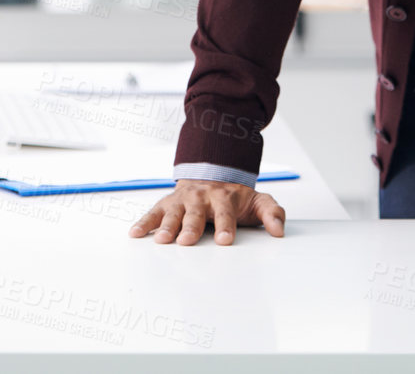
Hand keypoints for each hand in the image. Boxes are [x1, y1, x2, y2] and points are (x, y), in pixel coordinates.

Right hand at [129, 180, 285, 245]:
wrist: (212, 173)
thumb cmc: (235, 196)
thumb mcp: (258, 201)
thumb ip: (271, 213)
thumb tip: (279, 231)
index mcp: (223, 198)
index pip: (225, 213)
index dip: (225, 226)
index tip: (224, 241)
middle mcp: (201, 198)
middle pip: (195, 214)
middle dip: (191, 227)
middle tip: (187, 241)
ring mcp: (182, 199)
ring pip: (173, 213)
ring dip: (166, 225)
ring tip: (161, 239)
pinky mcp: (167, 203)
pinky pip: (153, 212)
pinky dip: (144, 222)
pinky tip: (135, 233)